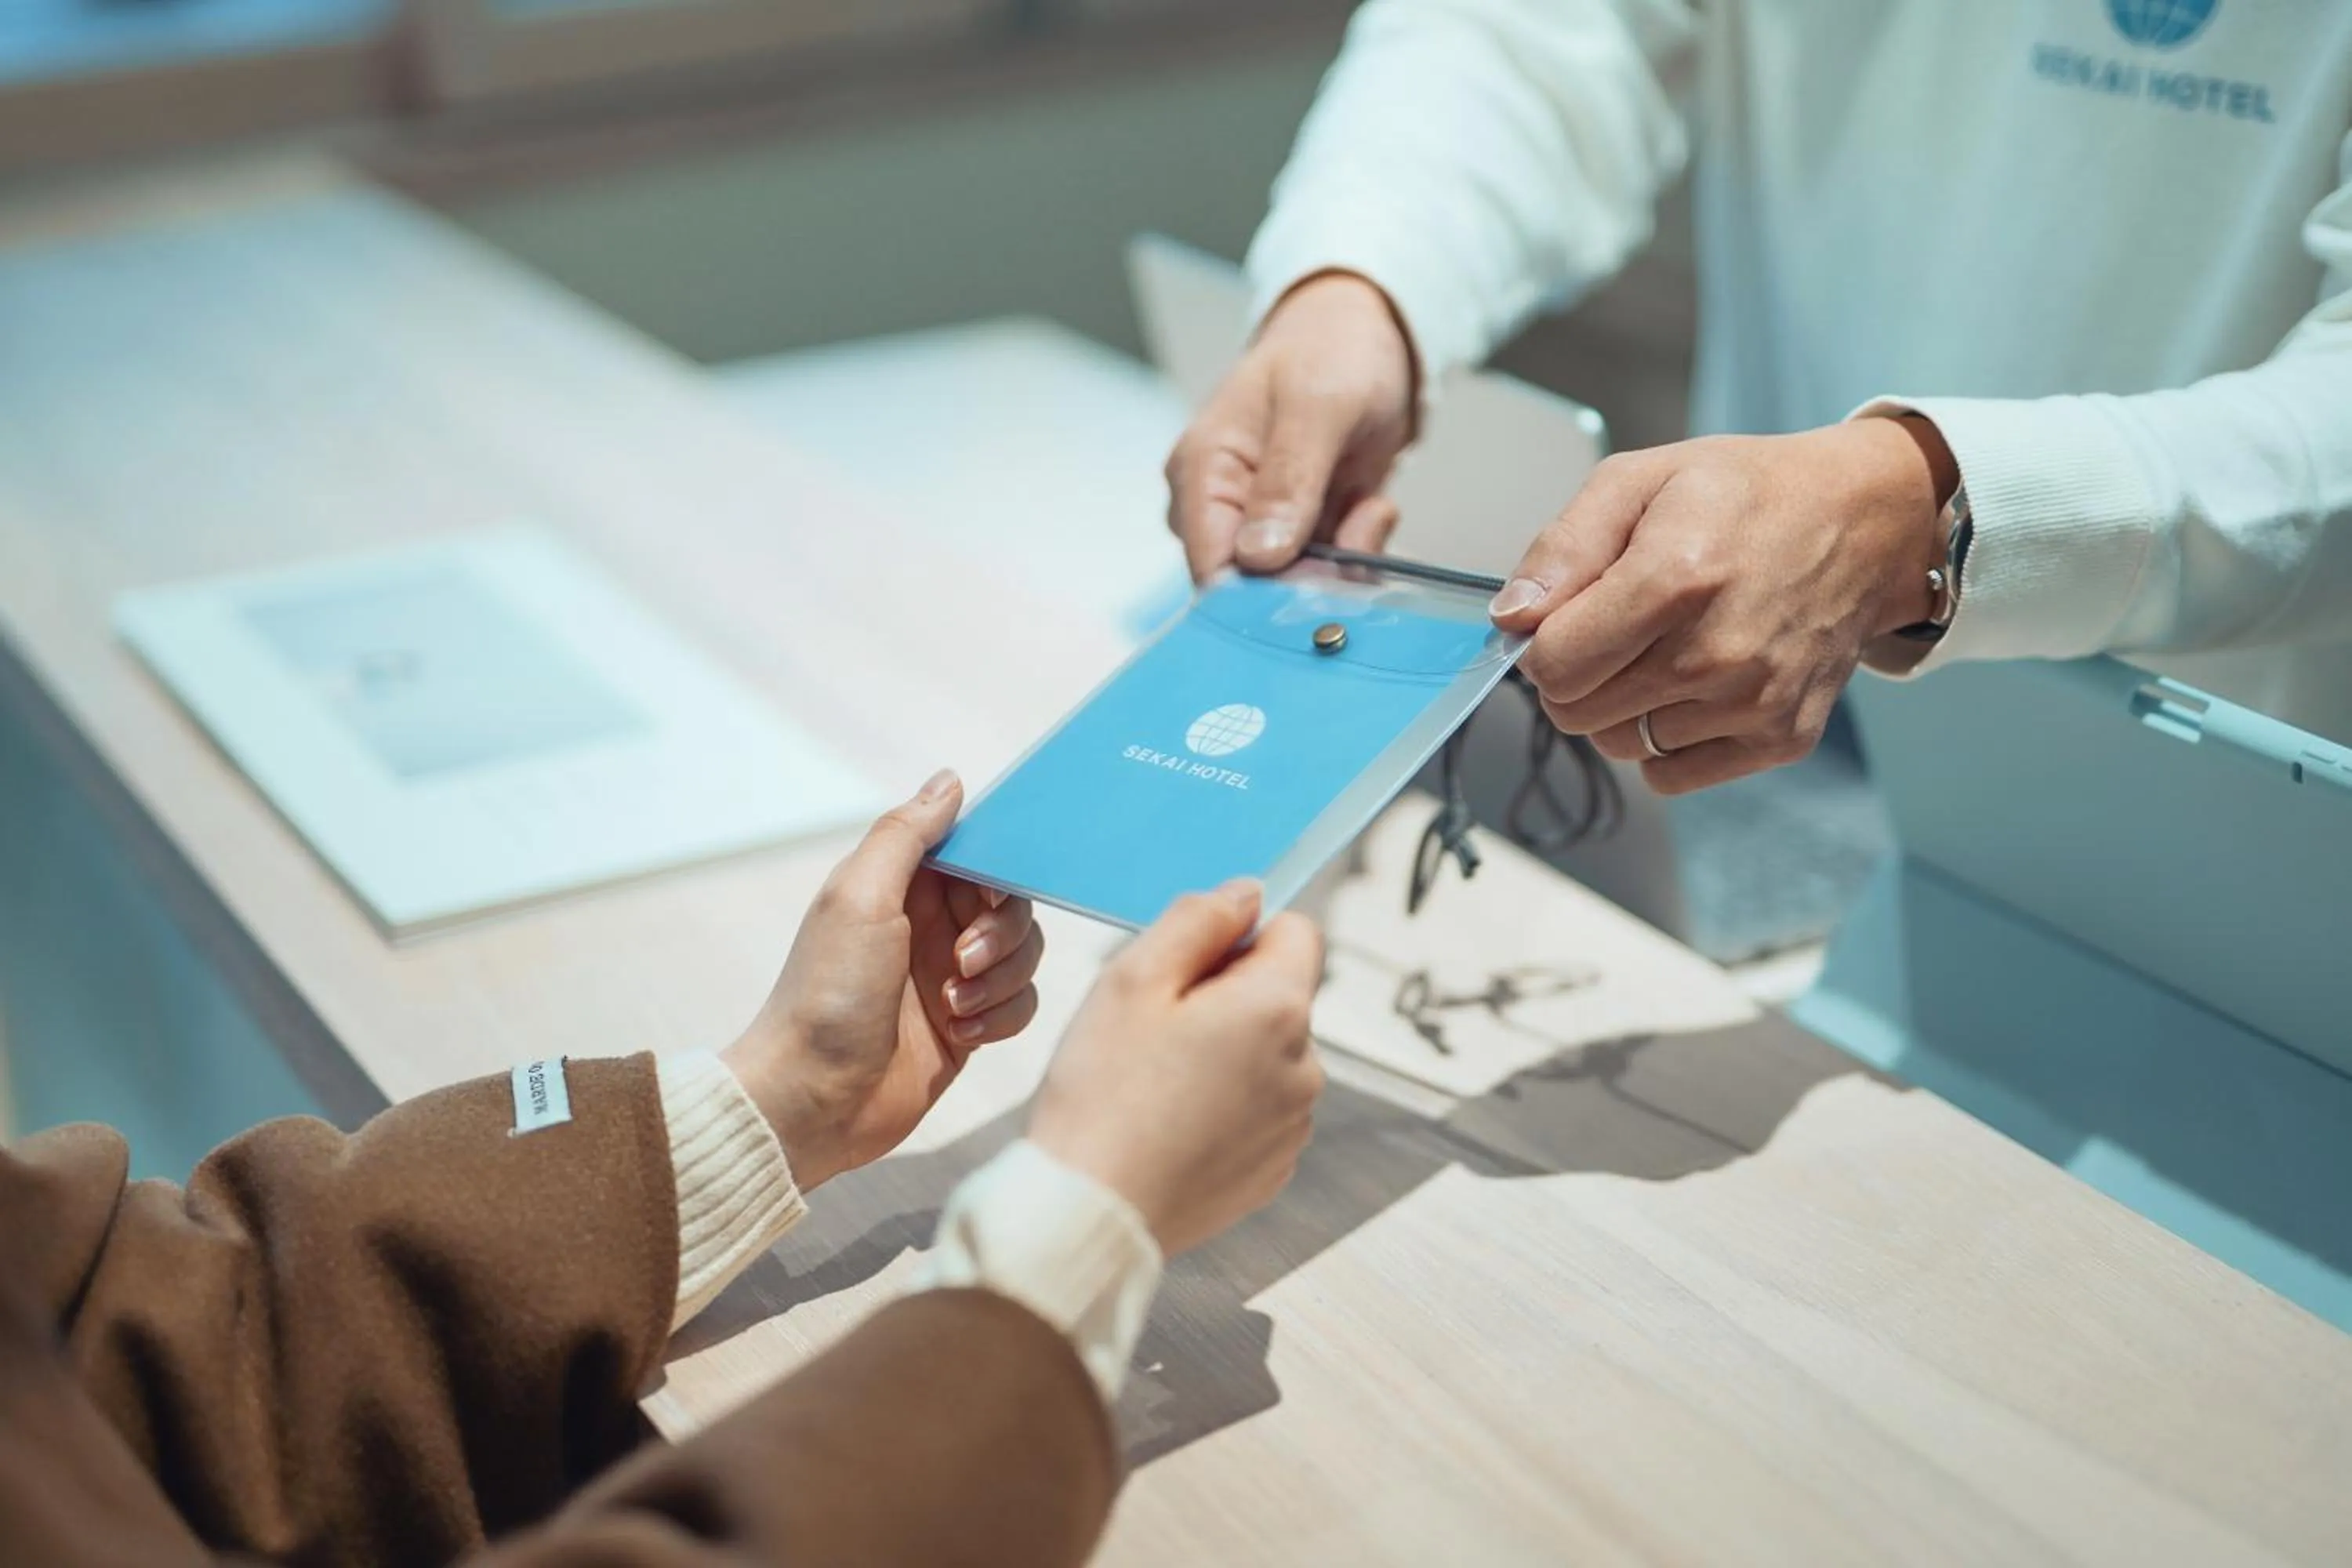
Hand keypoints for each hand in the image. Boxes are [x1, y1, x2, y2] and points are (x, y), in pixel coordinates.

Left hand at [721, 771, 1043, 1189]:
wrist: (812, 1099)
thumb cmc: (826, 995)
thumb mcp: (859, 898)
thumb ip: (906, 835)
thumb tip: (950, 780)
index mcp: (900, 886)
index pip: (976, 852)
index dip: (996, 870)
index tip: (987, 895)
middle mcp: (929, 926)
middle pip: (1011, 904)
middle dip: (1000, 932)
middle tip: (960, 960)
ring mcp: (950, 977)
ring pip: (1024, 955)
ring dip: (1000, 979)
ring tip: (953, 1005)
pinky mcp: (968, 1025)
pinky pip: (1020, 1004)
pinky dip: (1001, 1017)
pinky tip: (960, 1033)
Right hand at [1029, 882, 1324, 1255]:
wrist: (1088, 1213)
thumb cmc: (1102, 1092)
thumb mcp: (1134, 978)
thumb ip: (1199, 920)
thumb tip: (1248, 894)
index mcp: (1278, 1009)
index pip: (1296, 932)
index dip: (1238, 937)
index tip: (1185, 969)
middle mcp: (1306, 1067)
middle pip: (1279, 997)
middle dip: (1226, 998)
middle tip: (1153, 1031)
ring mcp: (1294, 1125)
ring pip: (1268, 1056)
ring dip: (1225, 1055)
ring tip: (1154, 1085)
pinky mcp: (1274, 1170)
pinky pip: (1258, 1112)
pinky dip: (1223, 1108)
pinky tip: (1167, 1126)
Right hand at [1164, 270, 1416, 580]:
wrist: (1365, 331)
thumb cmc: (1330, 349)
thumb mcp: (1317, 404)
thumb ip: (1289, 479)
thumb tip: (1258, 557)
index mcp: (1201, 471)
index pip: (1209, 567)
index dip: (1260, 596)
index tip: (1319, 586)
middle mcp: (1219, 507)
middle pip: (1254, 589)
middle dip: (1317, 575)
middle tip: (1362, 523)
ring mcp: (1259, 524)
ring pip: (1299, 587)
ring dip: (1347, 559)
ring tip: (1368, 500)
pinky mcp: (1298, 532)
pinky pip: (1330, 572)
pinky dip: (1360, 549)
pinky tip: (1368, 502)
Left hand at [1488, 417, 1953, 793]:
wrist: (1862, 523)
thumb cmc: (1743, 496)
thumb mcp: (1639, 480)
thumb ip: (1562, 549)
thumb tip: (1511, 620)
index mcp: (1677, 578)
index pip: (1553, 667)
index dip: (1544, 643)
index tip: (1570, 616)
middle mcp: (1718, 653)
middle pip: (1577, 713)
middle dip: (1579, 673)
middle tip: (1621, 626)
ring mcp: (1754, 703)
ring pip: (1620, 745)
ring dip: (1623, 707)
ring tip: (1668, 646)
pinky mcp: (1780, 739)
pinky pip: (1669, 775)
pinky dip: (1666, 739)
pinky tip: (1697, 684)